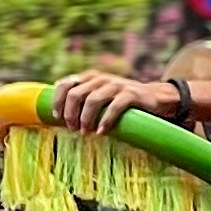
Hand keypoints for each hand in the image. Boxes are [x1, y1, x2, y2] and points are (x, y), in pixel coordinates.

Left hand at [47, 72, 177, 134]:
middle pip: (76, 94)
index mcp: (90, 78)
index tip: (57, 118)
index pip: (66, 84)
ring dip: (85, 119)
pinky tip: (101, 132)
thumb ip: (82, 100)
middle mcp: (101, 78)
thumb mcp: (99, 96)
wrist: (153, 98)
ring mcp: (117, 85)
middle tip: (73, 129)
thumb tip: (57, 115)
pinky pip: (114, 107)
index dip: (58, 101)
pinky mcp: (131, 94)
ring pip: (92, 100)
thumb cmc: (120, 102)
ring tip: (85, 133)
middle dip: (71, 114)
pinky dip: (105, 121)